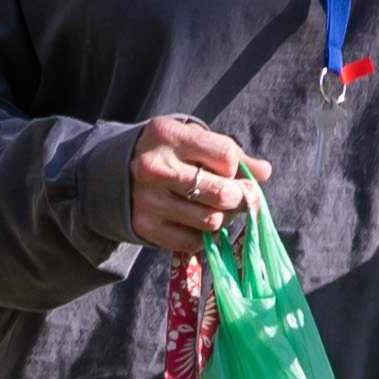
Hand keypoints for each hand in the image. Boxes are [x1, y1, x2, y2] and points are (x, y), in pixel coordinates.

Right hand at [131, 115, 271, 256]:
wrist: (114, 175)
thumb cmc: (166, 154)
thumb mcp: (192, 141)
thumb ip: (230, 154)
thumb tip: (264, 172)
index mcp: (168, 136)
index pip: (226, 157)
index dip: (237, 169)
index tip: (232, 173)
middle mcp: (155, 168)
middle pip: (221, 194)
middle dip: (240, 199)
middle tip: (240, 198)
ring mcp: (148, 201)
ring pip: (211, 222)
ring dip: (224, 219)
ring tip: (218, 210)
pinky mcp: (146, 227)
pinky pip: (193, 241)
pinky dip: (203, 236)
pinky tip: (198, 223)